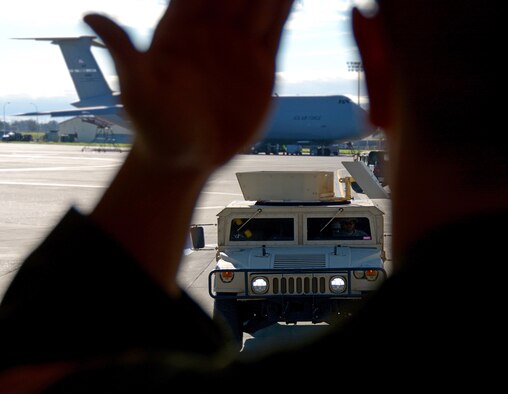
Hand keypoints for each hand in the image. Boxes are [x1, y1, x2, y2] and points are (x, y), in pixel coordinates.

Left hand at [84, 0, 292, 172]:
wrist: (184, 161)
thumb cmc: (155, 128)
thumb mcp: (138, 91)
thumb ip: (124, 51)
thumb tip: (90, 14)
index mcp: (179, 30)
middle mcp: (210, 34)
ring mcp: (237, 49)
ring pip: (258, 7)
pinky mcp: (261, 69)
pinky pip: (275, 33)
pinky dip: (284, 12)